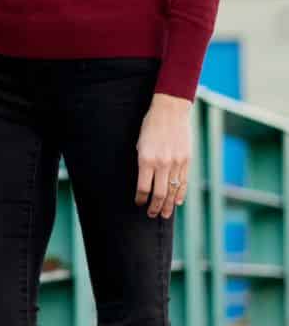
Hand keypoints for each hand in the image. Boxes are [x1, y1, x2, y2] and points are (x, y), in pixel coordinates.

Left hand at [136, 93, 191, 219]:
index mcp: (146, 160)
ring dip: (168, 205)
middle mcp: (162, 164)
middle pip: (159, 194)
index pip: (143, 188)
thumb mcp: (140, 144)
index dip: (140, 199)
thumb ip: (143, 162)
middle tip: (151, 215)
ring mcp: (176, 163)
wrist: (170, 110)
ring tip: (164, 214)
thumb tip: (143, 180)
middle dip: (154, 207)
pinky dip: (180, 194)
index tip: (139, 204)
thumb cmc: (151, 125)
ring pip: (172, 190)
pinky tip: (176, 202)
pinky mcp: (186, 160)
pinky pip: (184, 181)